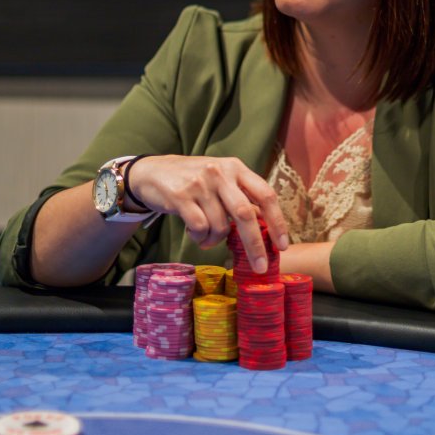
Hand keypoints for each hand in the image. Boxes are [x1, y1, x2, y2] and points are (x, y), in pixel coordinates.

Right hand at [127, 155, 289, 272]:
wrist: (151, 172)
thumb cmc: (193, 180)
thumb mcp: (221, 179)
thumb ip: (241, 196)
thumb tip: (266, 226)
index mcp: (236, 167)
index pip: (265, 194)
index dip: (277, 221)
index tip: (283, 245)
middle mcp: (220, 173)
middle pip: (245, 214)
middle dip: (255, 245)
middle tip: (260, 267)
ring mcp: (200, 184)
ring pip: (220, 225)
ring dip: (216, 240)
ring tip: (206, 237)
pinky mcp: (181, 196)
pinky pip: (200, 228)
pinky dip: (200, 238)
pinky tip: (195, 233)